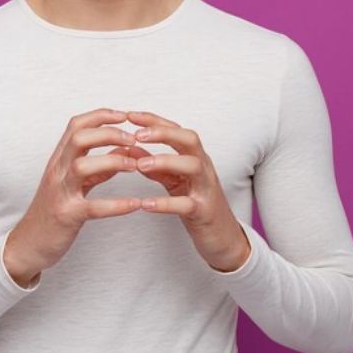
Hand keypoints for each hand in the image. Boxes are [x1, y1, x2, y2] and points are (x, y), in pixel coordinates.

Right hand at [3, 108, 143, 287]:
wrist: (27, 244)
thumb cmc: (52, 212)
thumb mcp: (73, 184)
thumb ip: (98, 169)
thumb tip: (123, 152)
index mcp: (58, 160)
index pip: (76, 125)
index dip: (101, 116)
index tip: (124, 115)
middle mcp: (56, 172)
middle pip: (79, 138)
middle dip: (108, 132)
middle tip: (134, 138)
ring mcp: (60, 193)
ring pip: (82, 166)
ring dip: (113, 161)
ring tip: (135, 165)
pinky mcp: (67, 216)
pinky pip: (93, 207)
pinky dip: (116, 205)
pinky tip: (136, 204)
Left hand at [126, 111, 250, 272]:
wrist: (223, 237)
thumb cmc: (196, 204)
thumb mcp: (173, 181)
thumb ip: (153, 165)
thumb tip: (129, 148)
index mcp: (195, 157)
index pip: (176, 130)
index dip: (154, 120)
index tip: (130, 115)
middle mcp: (203, 168)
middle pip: (190, 140)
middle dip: (164, 133)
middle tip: (137, 135)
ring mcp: (206, 189)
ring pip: (192, 166)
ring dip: (165, 161)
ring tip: (140, 166)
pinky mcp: (204, 212)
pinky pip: (186, 204)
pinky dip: (164, 203)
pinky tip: (144, 204)